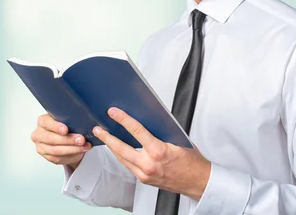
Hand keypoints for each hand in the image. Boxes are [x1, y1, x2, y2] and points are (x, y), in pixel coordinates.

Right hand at [31, 114, 91, 169]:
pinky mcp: (47, 156)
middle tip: (81, 139)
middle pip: (51, 139)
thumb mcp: (67, 120)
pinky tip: (80, 151)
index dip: (56, 127)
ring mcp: (41, 146)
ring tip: (84, 146)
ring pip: (55, 150)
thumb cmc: (66, 126)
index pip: (47, 123)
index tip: (66, 130)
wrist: (65, 138)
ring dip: (72, 149)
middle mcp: (38, 134)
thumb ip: (70, 121)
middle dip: (68, 140)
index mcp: (42, 121)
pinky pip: (58, 158)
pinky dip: (71, 155)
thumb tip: (82, 122)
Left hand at [93, 107, 210, 200]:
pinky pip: (128, 165)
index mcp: (158, 151)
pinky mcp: (144, 179)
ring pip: (122, 158)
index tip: (113, 112)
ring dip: (112, 147)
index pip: (136, 131)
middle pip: (121, 148)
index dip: (123, 120)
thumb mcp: (177, 140)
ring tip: (103, 137)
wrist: (198, 181)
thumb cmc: (191, 160)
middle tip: (98, 129)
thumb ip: (160, 131)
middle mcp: (149, 164)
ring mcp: (145, 174)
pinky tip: (117, 150)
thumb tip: (146, 119)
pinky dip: (122, 156)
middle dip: (107, 137)